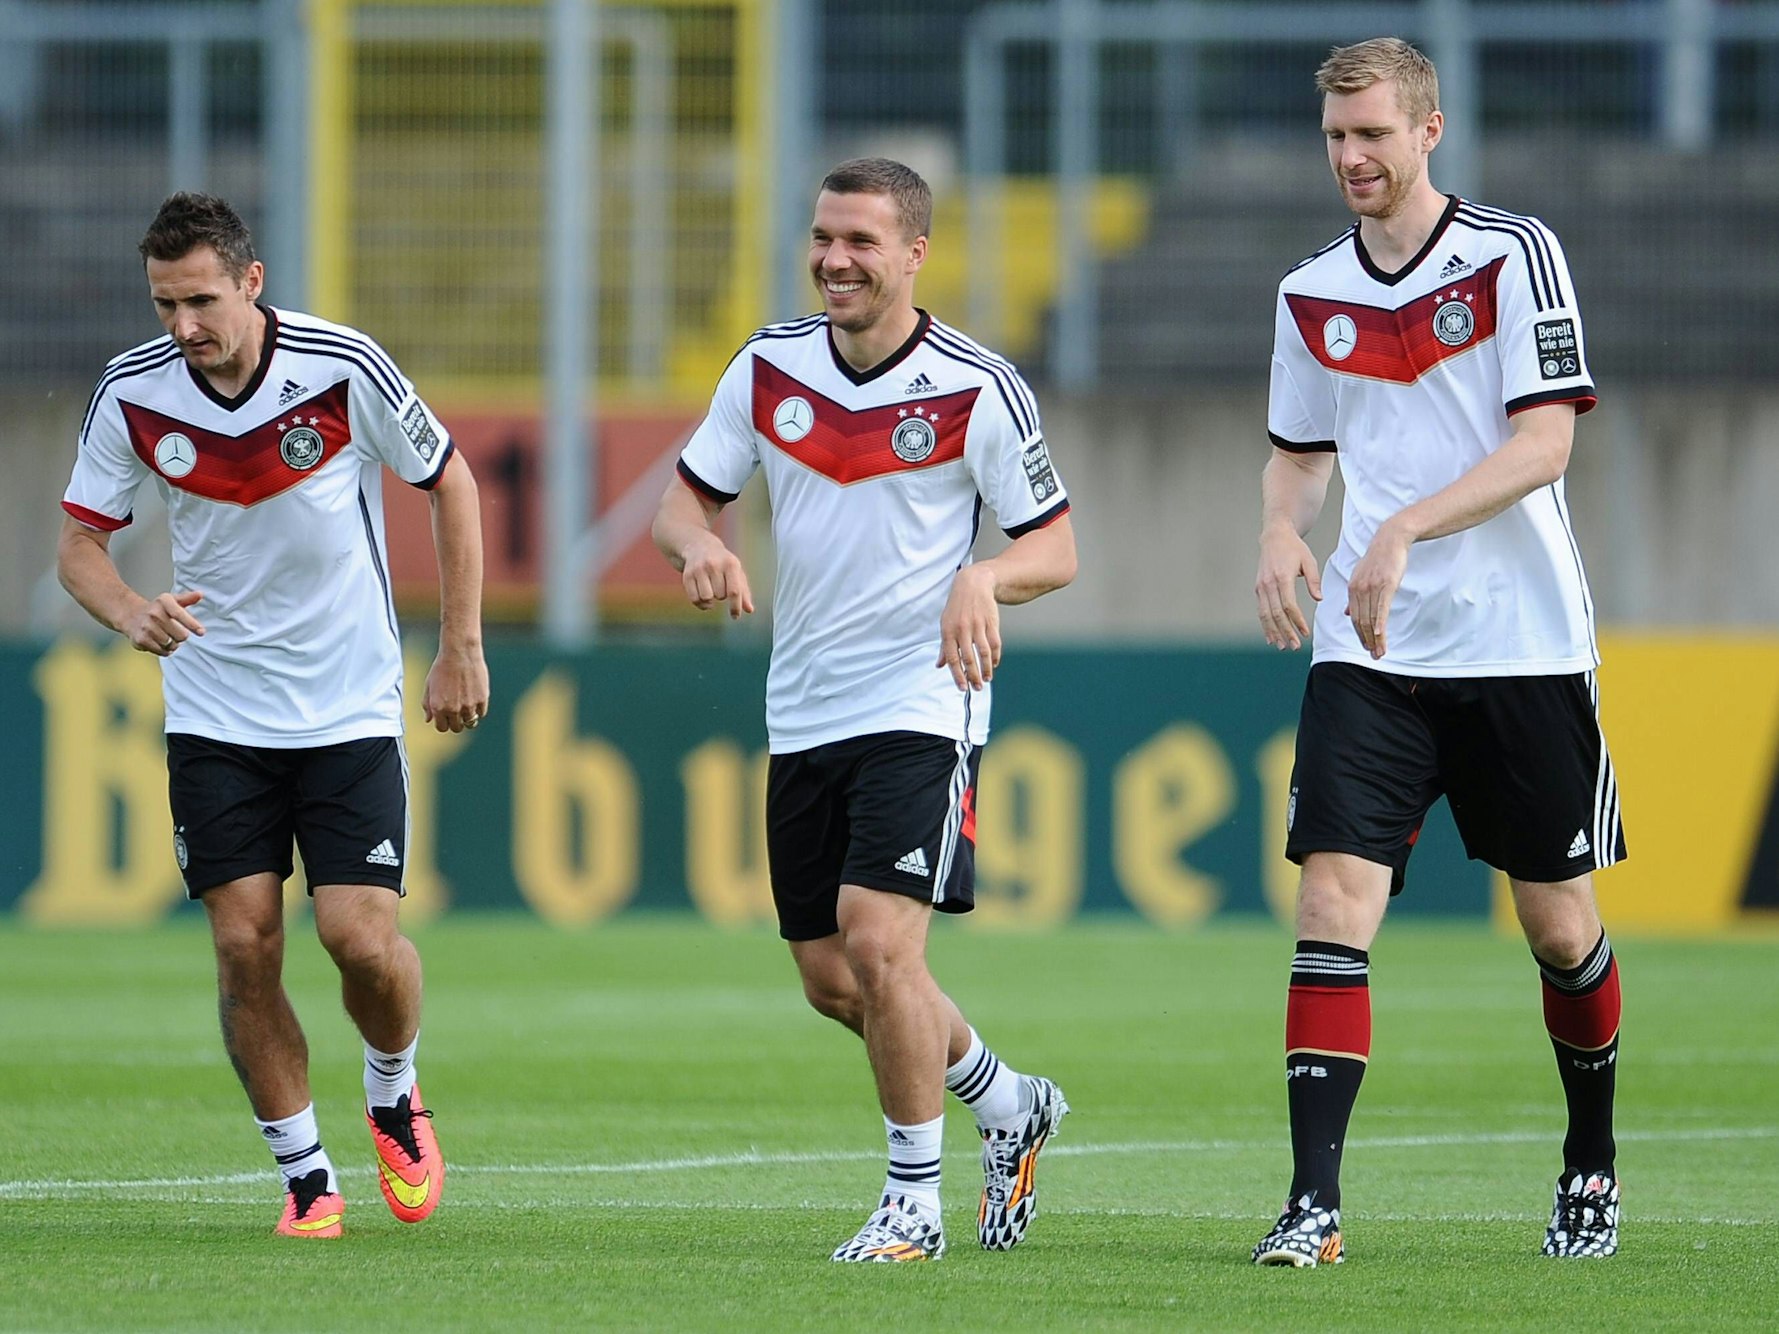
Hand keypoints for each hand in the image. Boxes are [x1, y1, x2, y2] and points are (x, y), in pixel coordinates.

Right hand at [125, 590, 204, 657]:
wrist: (131, 615)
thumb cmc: (157, 609)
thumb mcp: (172, 601)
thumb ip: (187, 598)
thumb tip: (200, 594)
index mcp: (164, 602)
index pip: (180, 614)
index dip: (192, 624)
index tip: (201, 632)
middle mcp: (154, 614)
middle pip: (181, 635)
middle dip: (182, 636)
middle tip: (175, 631)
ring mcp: (146, 627)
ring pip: (172, 645)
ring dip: (173, 644)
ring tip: (167, 636)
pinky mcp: (141, 640)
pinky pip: (162, 651)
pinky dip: (165, 650)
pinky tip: (160, 642)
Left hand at [423, 642, 490, 733]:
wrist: (460, 653)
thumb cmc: (442, 667)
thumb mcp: (429, 685)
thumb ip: (427, 704)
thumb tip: (429, 719)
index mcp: (438, 708)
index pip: (442, 728)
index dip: (444, 723)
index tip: (447, 717)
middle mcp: (453, 709)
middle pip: (456, 728)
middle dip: (456, 722)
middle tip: (457, 712)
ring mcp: (468, 706)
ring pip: (470, 723)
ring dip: (467, 717)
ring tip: (467, 706)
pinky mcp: (482, 700)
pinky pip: (481, 713)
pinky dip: (478, 709)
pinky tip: (474, 699)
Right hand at [680, 532, 753, 619]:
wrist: (700, 546)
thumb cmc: (723, 563)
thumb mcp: (737, 573)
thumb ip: (744, 592)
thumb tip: (749, 610)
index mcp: (730, 564)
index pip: (734, 591)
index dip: (735, 606)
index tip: (735, 616)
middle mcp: (714, 565)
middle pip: (720, 595)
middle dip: (722, 596)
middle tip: (720, 586)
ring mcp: (699, 569)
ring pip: (706, 598)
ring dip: (710, 601)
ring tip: (711, 592)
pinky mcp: (687, 575)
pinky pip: (694, 599)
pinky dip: (700, 603)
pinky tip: (703, 597)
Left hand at [937, 565, 1000, 689]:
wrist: (973, 584)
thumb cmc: (957, 608)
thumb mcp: (945, 624)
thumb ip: (944, 646)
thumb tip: (939, 666)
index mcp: (948, 631)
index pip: (953, 658)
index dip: (957, 675)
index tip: (963, 688)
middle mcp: (962, 629)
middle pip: (969, 658)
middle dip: (973, 676)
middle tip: (978, 688)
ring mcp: (977, 625)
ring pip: (983, 653)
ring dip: (986, 669)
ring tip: (987, 679)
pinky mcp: (991, 622)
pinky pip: (995, 643)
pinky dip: (995, 656)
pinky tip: (993, 664)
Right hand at [1255, 526, 1320, 650]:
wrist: (1274, 536)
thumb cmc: (1294, 549)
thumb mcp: (1309, 561)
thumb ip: (1314, 580)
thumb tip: (1319, 599)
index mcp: (1282, 577)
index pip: (1289, 605)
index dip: (1297, 621)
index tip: (1305, 633)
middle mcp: (1269, 584)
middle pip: (1276, 614)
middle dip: (1285, 632)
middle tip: (1294, 646)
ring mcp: (1261, 587)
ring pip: (1265, 615)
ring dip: (1274, 632)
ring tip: (1282, 646)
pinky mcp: (1258, 589)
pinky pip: (1261, 611)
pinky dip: (1265, 626)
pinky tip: (1271, 637)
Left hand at [1345, 518, 1411, 659]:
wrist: (1390, 540)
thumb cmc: (1378, 559)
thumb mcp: (1361, 577)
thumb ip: (1354, 597)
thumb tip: (1346, 614)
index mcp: (1352, 589)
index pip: (1354, 618)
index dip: (1360, 635)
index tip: (1366, 647)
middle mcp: (1359, 590)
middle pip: (1362, 621)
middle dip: (1367, 641)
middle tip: (1374, 656)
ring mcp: (1372, 587)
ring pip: (1372, 618)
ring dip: (1376, 638)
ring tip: (1380, 652)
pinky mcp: (1386, 584)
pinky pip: (1381, 607)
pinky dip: (1380, 622)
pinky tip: (1380, 634)